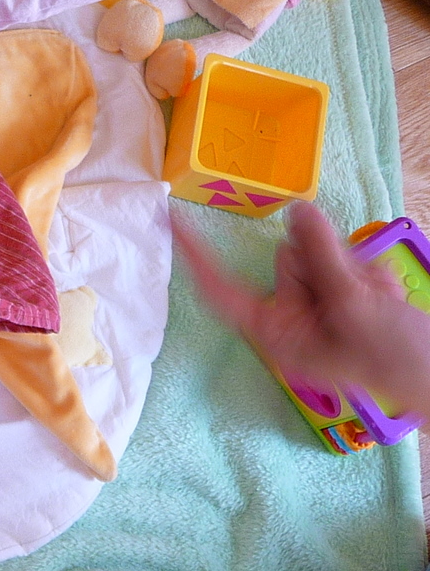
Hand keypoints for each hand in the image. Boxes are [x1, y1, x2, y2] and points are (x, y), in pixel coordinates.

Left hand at [172, 203, 429, 417]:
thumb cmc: (396, 359)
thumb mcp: (354, 305)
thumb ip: (322, 256)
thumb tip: (295, 211)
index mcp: (276, 333)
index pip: (224, 291)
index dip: (199, 255)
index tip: (174, 219)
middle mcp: (290, 319)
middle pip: (287, 262)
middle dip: (326, 264)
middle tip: (359, 290)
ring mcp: (319, 306)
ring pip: (320, 256)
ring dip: (356, 269)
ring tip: (379, 299)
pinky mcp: (344, 297)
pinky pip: (348, 263)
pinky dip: (372, 275)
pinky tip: (387, 298)